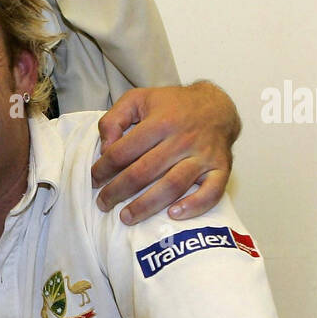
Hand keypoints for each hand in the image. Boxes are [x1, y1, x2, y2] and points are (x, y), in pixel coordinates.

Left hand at [92, 81, 240, 223]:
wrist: (217, 106)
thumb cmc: (172, 106)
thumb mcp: (137, 99)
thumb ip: (113, 119)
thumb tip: (105, 149)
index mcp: (160, 122)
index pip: (123, 152)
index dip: (103, 169)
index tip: (94, 180)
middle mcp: (183, 139)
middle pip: (144, 172)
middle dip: (118, 192)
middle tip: (103, 204)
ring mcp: (204, 155)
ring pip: (172, 186)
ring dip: (146, 206)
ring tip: (126, 218)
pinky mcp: (222, 168)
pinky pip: (211, 193)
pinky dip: (193, 206)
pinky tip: (173, 215)